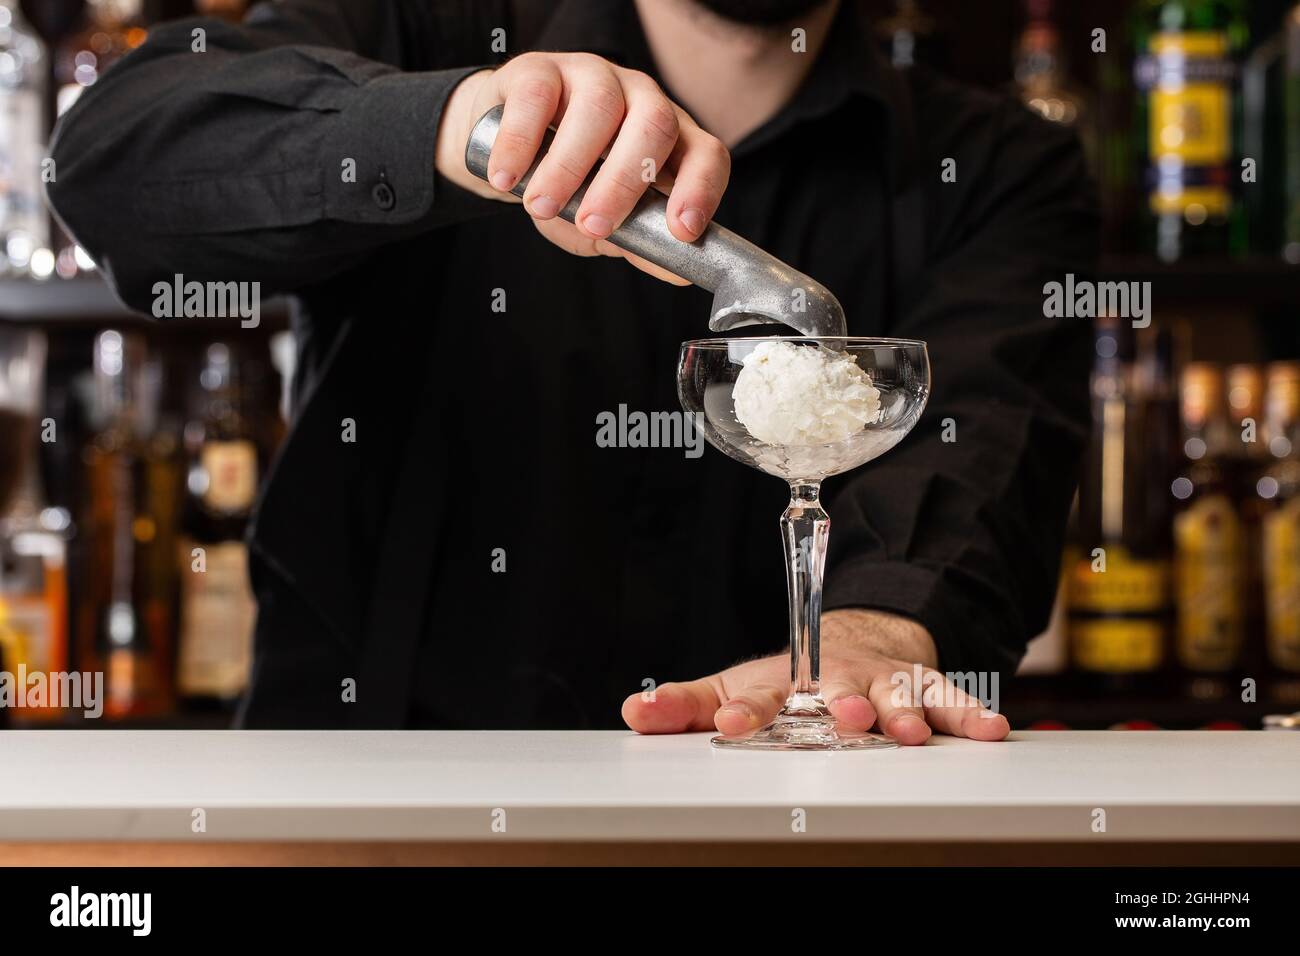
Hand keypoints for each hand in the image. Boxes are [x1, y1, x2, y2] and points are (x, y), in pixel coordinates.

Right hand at [435, 53, 730, 283]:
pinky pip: (537, 97)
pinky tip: (507, 177)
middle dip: (625, 181)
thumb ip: (639, 242)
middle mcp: (641, 99)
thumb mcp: (605, 220)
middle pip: (655, 125)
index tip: (682, 230)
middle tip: (593, 225)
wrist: (503, 151)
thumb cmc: (567, 185)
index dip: (701, 190)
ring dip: (569, 165)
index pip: (705, 154)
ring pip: (598, 108)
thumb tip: (679, 273)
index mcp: (670, 139)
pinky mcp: (541, 70)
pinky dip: (520, 142)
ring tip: (541, 206)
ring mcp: (594, 77)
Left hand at [621, 609, 1010, 743]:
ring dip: (904, 710)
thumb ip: (689, 704)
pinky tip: (989, 731)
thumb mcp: (737, 686)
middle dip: (843, 704)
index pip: (761, 696)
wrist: (858, 640)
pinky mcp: (923, 687)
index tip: (731, 722)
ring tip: (912, 732)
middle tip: (846, 717)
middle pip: (839, 690)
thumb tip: (635, 712)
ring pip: (897, 694)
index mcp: (785, 682)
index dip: (745, 708)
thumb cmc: (792, 676)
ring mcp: (882, 682)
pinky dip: (970, 713)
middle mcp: (835, 679)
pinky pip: (950, 699)